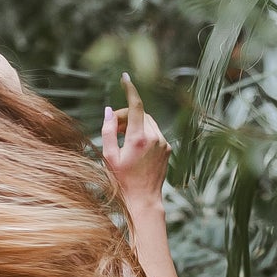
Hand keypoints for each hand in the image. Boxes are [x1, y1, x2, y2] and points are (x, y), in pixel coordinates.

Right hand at [101, 73, 170, 212]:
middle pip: (140, 114)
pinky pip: (155, 133)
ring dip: (135, 124)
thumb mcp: (108, 156)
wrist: (143, 199)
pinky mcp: (168, 148)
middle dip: (126, 116)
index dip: (130, 89)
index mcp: (138, 138)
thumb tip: (109, 111)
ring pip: (148, 122)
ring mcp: (163, 143)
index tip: (125, 78)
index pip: (136, 106)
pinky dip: (144, 133)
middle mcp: (154, 138)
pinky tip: (135, 149)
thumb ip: (108, 131)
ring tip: (123, 140)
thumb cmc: (122, 180)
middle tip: (114, 128)